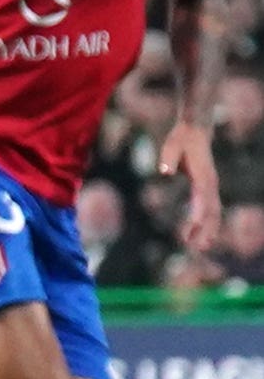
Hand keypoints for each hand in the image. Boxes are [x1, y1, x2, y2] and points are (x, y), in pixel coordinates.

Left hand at [155, 119, 223, 251]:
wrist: (195, 131)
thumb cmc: (181, 139)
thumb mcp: (171, 146)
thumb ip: (168, 158)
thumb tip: (164, 171)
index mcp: (203, 175)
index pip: (202, 197)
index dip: (199, 212)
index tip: (194, 225)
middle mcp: (210, 183)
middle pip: (212, 210)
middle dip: (206, 228)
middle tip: (199, 246)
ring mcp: (211, 186)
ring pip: (213, 212)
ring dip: (208, 229)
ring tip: (200, 247)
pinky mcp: (207, 187)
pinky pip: (209, 208)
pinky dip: (205, 222)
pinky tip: (197, 233)